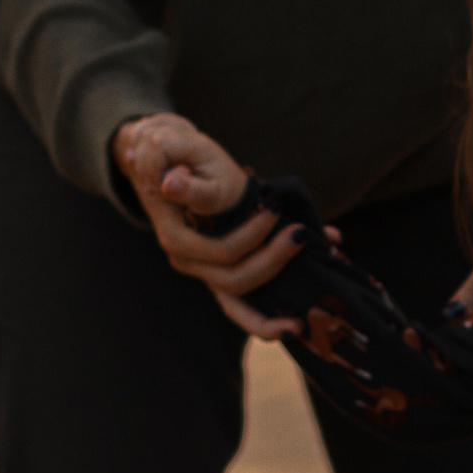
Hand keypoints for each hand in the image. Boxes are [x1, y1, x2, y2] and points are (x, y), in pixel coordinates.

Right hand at [111, 113, 304, 326]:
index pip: (218, 250)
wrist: (168, 160)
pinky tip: (299, 324)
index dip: (251, 235)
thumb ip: (174, 167)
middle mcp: (187, 260)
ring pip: (237, 305)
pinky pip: (242, 308)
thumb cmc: (177, 152)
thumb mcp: (177, 148)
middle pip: (233, 279)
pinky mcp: (221, 274)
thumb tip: (170, 185)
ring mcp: (204, 271)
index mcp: (175, 235)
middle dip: (272, 260)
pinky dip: (268, 320)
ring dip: (272, 313)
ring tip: (304, 318)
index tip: (275, 207)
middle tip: (300, 234)